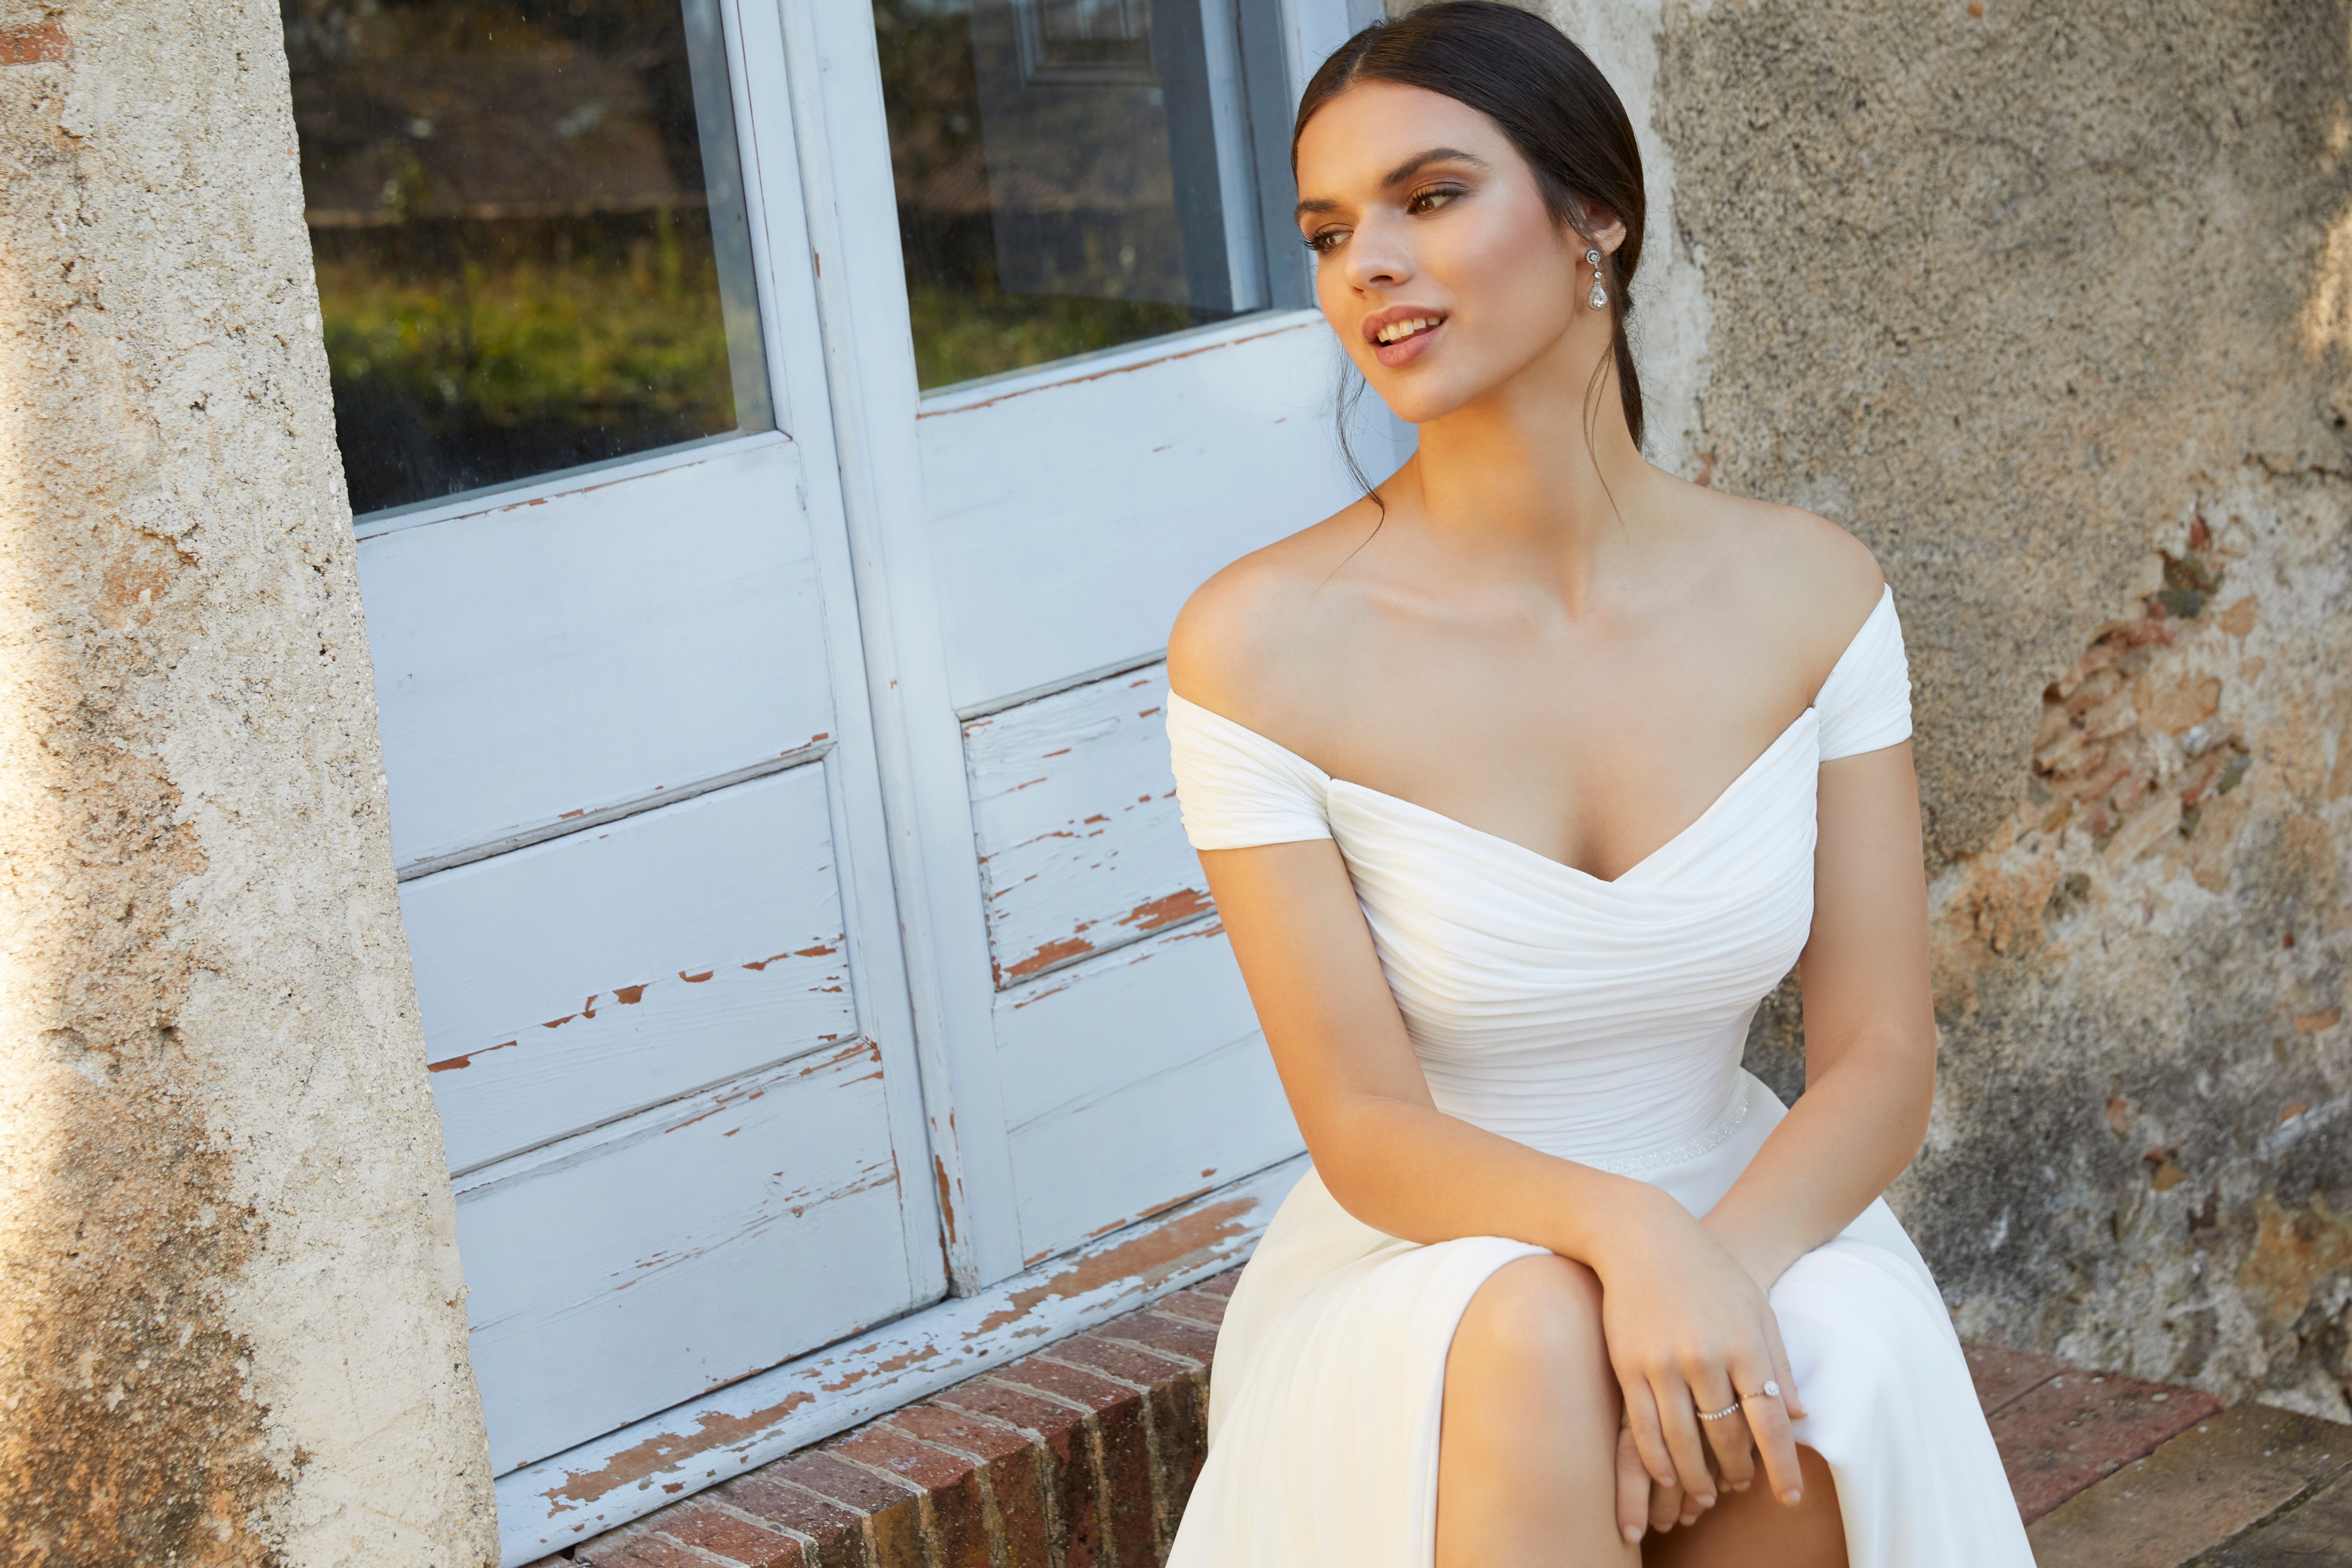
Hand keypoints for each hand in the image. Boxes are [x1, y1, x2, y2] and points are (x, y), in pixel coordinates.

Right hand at [1592, 1186, 1809, 1530]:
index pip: (1770, 1422)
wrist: (1642, 1236)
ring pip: (1684, 1442)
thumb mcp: (1756, 1307)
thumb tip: (1799, 1416)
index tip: (1790, 1499)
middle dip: (1737, 1472)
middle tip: (1741, 1486)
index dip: (1782, 1466)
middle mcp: (1706, 1358)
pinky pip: (1643, 1429)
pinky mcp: (1628, 1366)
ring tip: (1706, 1493)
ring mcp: (1663, 1364)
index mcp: (1745, 1344)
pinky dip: (1658, 1460)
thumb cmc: (1708, 1270)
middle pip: (1727, 1438)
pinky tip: (1668, 1474)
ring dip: (1697, 1477)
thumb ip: (1778, 1362)